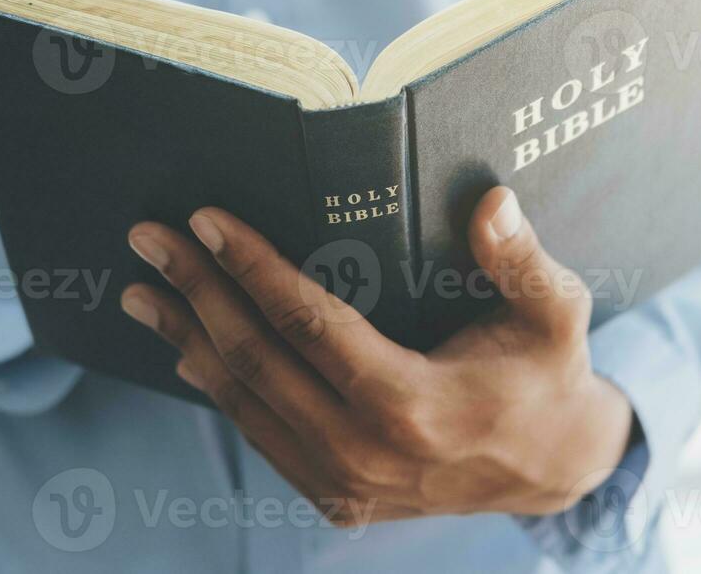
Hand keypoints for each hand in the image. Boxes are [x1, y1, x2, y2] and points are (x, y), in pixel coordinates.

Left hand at [120, 186, 633, 524]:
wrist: (552, 469)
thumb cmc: (548, 375)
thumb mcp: (556, 313)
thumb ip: (522, 260)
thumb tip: (493, 201)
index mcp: (415, 403)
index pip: (310, 324)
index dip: (253, 268)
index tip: (208, 220)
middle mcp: (368, 453)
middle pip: (258, 361)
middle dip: (197, 291)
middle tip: (149, 238)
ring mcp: (346, 485)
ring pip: (246, 405)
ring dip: (189, 339)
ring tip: (144, 291)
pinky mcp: (337, 499)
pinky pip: (262, 436)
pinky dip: (221, 389)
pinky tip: (189, 348)